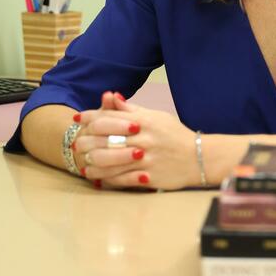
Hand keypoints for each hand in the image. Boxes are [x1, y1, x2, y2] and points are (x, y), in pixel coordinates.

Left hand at [73, 91, 199, 190]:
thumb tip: (111, 96)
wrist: (199, 157)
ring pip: (109, 161)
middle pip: (104, 139)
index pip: (109, 117)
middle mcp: (142, 139)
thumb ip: (131, 109)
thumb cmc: (175, 135)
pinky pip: (120, 179)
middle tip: (76, 143)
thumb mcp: (156, 116)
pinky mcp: (148, 176)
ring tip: (83, 162)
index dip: (90, 117)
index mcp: (143, 122)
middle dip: (86, 141)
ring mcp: (145, 159)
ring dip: (92, 162)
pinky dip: (106, 178)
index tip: (78, 119)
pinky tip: (97, 177)